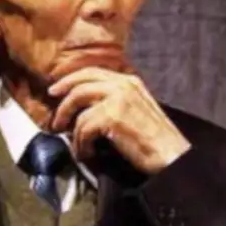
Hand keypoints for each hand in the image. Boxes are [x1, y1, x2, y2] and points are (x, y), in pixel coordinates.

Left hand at [49, 67, 190, 176]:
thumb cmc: (155, 139)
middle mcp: (122, 84)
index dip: (70, 79)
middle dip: (63, 96)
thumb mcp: (137, 109)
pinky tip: (86, 153)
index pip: (92, 72)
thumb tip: (86, 108)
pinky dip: (80, 144)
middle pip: (81, 82)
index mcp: (129, 81)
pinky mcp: (111, 116)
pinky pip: (83, 128)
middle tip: (54, 115)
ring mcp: (117, 98)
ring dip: (71, 128)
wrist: (171, 154)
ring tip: (74, 143)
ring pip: (78, 104)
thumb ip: (116, 101)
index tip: (56, 89)